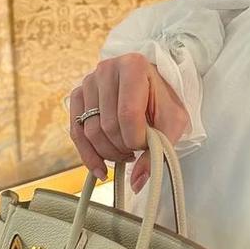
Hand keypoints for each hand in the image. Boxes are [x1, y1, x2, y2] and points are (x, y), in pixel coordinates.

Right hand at [67, 53, 190, 192]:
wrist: (153, 86)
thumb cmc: (164, 101)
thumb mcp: (173, 122)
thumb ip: (159, 150)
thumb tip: (137, 182)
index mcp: (134, 66)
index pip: (128, 114)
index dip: (136, 139)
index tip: (146, 145)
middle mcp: (107, 69)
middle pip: (108, 125)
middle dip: (122, 147)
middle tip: (135, 153)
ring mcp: (89, 81)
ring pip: (90, 130)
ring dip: (108, 152)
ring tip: (124, 154)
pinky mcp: (78, 95)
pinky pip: (76, 131)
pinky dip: (87, 154)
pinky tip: (100, 169)